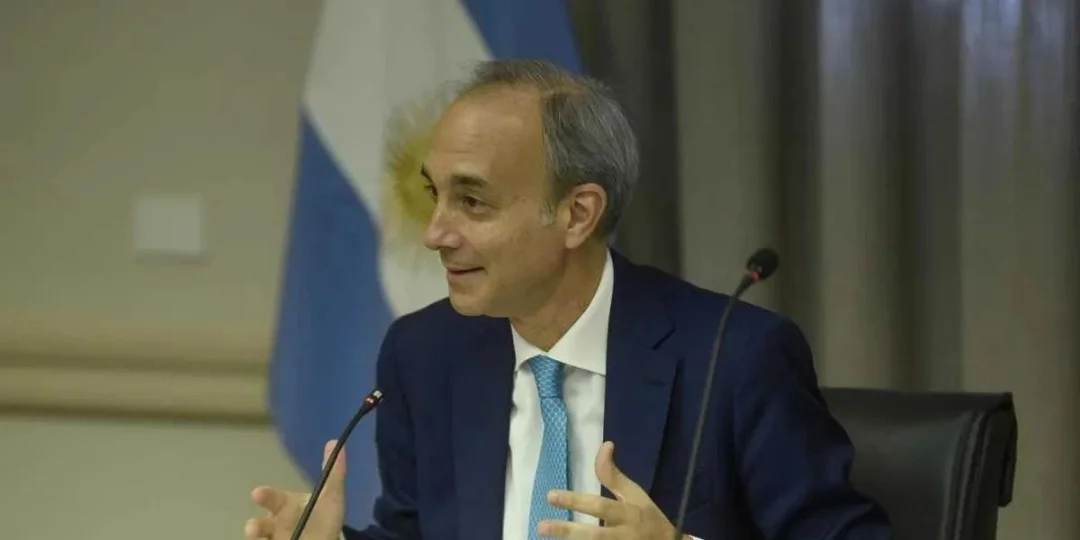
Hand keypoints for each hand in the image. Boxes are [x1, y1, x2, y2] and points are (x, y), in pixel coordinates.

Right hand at [244, 440, 346, 539]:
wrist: (326, 538)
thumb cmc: (324, 515)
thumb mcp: (332, 494)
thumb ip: (333, 472)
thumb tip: (335, 442)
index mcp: (285, 504)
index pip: (271, 498)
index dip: (264, 496)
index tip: (257, 493)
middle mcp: (276, 522)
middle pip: (262, 524)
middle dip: (255, 526)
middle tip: (252, 528)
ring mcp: (276, 537)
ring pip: (262, 536)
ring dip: (257, 536)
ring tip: (255, 535)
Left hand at [539, 441, 686, 539]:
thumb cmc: (648, 518)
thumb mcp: (635, 495)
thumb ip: (614, 475)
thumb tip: (605, 444)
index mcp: (628, 514)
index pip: (600, 506)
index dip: (575, 501)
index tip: (550, 495)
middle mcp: (623, 535)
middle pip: (594, 536)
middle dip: (567, 531)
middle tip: (541, 526)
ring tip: (545, 535)